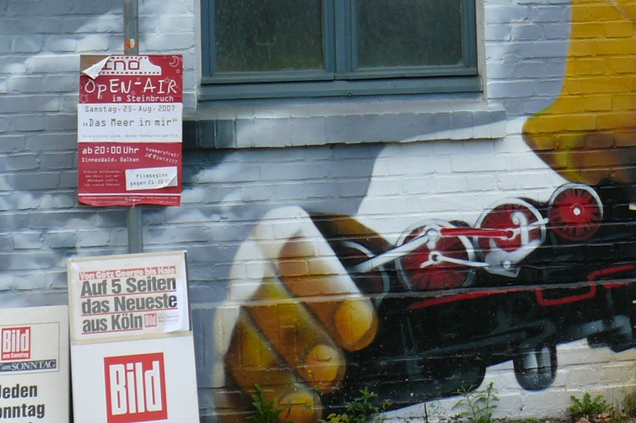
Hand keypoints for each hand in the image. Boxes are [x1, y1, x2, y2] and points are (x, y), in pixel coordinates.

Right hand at [223, 207, 383, 422]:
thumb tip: (416, 286)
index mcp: (282, 231)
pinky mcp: (219, 354)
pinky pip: (220, 381)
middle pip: (259, 298)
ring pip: (235, 343)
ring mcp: (228, 310)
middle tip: (332, 372)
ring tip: (307, 410)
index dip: (329, 291)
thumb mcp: (363, 254)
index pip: (299, 250)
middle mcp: (248, 266)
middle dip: (297, 339)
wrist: (303, 279)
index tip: (362, 329)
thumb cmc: (344, 267)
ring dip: (271, 380)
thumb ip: (382, 269)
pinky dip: (239, 407)